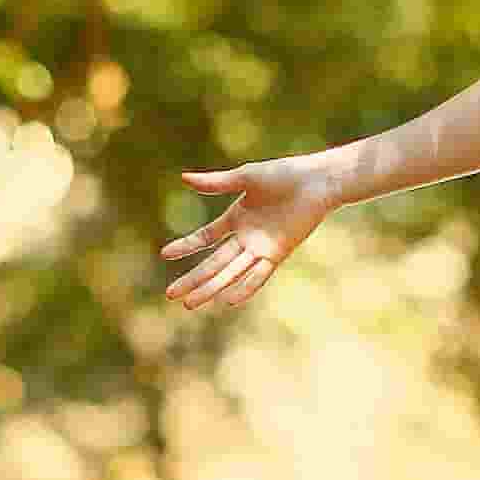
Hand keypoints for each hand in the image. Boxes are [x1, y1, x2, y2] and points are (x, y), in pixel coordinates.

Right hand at [163, 154, 339, 310]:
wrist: (316, 182)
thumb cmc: (283, 174)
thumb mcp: (245, 177)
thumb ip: (216, 183)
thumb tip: (183, 178)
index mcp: (235, 218)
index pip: (205, 238)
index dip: (185, 246)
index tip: (164, 255)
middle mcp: (246, 237)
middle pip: (213, 263)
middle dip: (193, 279)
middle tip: (171, 295)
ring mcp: (261, 248)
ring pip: (231, 273)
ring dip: (212, 288)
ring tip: (191, 304)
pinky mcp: (278, 254)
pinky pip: (258, 275)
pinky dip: (244, 287)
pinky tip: (227, 301)